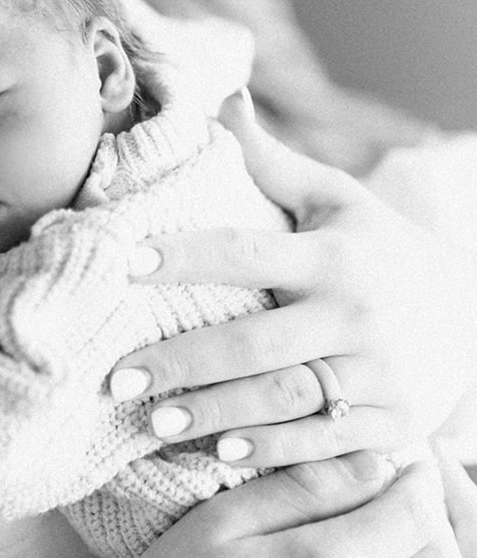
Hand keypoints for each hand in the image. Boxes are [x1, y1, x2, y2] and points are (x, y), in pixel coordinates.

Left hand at [108, 91, 476, 468]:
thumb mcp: (337, 198)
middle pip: (256, 343)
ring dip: (216, 416)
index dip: (184, 255)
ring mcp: (377, 375)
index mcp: (333, 254)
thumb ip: (273, 161)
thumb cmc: (379, 247)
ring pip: (285, 401)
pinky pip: (322, 444)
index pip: (246, 251)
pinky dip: (270, 452)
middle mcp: (355, 315)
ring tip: (153, 423)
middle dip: (183, 362)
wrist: (473, 313)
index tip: (124, 261)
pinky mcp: (392, 423)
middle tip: (116, 377)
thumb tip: (222, 100)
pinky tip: (217, 456)